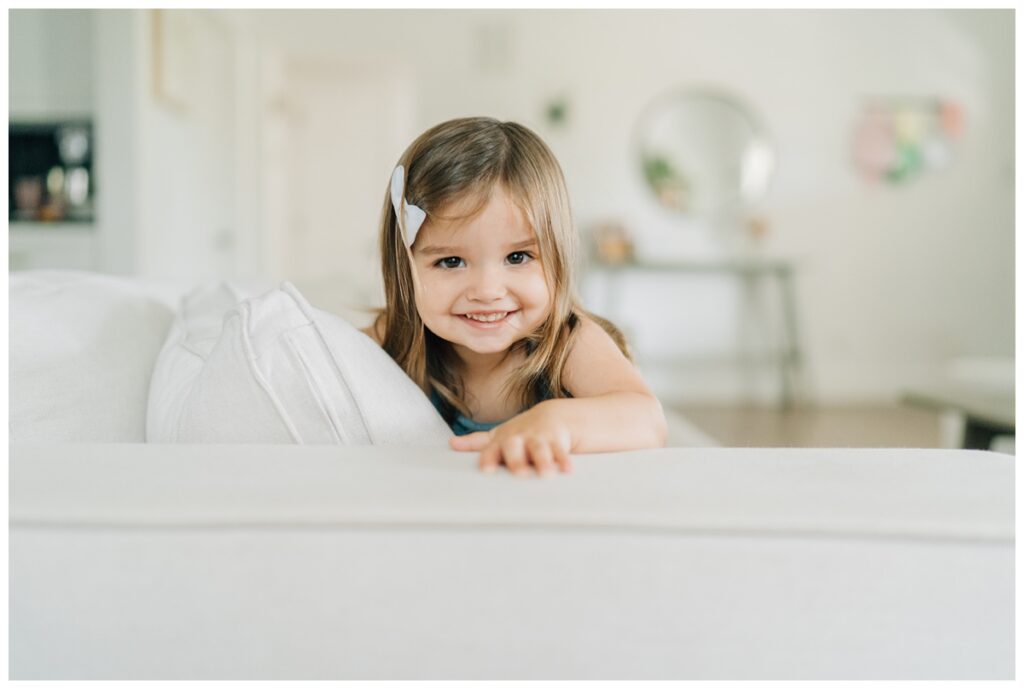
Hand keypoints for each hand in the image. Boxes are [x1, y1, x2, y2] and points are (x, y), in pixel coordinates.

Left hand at [449, 403, 573, 476]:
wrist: (553, 416)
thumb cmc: (522, 432)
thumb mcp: (500, 435)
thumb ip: (478, 442)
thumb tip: (452, 444)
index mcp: (503, 440)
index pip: (492, 449)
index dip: (489, 459)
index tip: (487, 471)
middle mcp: (519, 437)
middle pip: (515, 447)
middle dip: (517, 459)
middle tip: (520, 474)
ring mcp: (539, 436)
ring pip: (539, 448)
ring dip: (543, 461)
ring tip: (546, 474)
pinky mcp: (559, 438)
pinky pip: (561, 450)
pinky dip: (564, 460)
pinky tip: (567, 470)